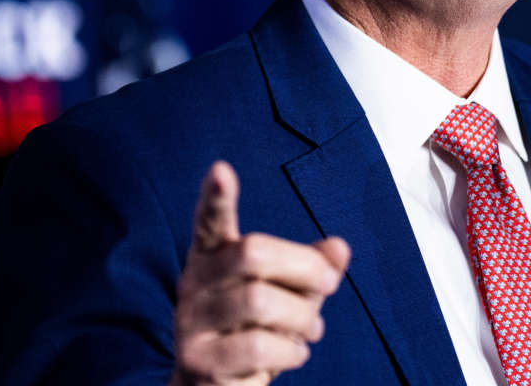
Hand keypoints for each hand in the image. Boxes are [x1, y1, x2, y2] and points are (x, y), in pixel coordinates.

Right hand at [170, 161, 349, 384]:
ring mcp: (190, 322)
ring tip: (312, 328)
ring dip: (303, 317)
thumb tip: (340, 246)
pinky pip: (258, 345)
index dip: (215, 197)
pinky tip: (294, 352)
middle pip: (252, 253)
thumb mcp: (291, 295)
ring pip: (260, 302)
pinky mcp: (197, 360)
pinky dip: (291, 350)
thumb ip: (314, 269)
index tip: (221, 170)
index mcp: (213, 257)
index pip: (210, 221)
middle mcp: (193, 283)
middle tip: (330, 284)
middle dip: (304, 267)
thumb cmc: (257, 330)